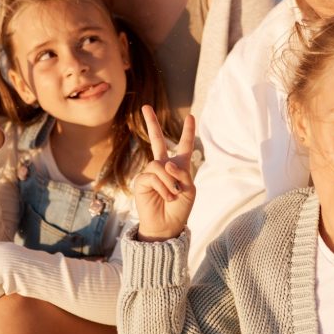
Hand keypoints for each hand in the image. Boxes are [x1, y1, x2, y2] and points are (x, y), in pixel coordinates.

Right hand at [133, 106, 195, 241]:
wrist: (167, 226)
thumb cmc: (180, 209)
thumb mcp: (189, 189)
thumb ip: (181, 172)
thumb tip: (164, 163)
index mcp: (179, 167)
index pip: (184, 146)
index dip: (188, 132)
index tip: (191, 116)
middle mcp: (163, 167)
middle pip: (157, 140)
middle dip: (152, 123)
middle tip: (145, 107)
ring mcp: (151, 173)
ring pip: (160, 164)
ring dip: (170, 181)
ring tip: (173, 195)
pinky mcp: (142, 181)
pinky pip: (153, 176)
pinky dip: (164, 187)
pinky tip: (166, 197)